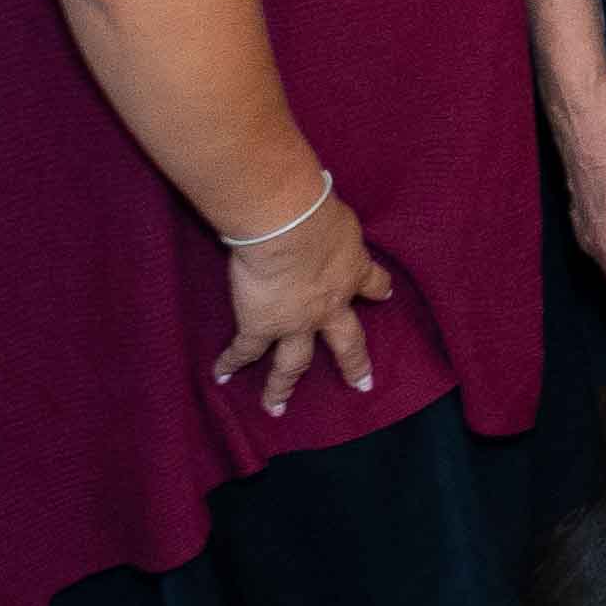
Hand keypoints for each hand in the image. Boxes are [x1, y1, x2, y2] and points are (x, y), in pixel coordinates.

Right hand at [215, 185, 388, 417]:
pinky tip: (221, 376)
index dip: (378, 290)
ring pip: (292, 364)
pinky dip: (231, 363)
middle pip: (346, 342)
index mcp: (352, 272)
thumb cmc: (315, 210)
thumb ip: (330, 219)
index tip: (385, 296)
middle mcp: (329, 306)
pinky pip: (245, 351)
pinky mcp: (260, 325)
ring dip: (282, 387)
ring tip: (277, 408)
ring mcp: (295, 322)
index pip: (372, 282)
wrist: (288, 228)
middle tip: (361, 384)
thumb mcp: (337, 214)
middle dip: (354, 364)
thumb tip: (317, 197)